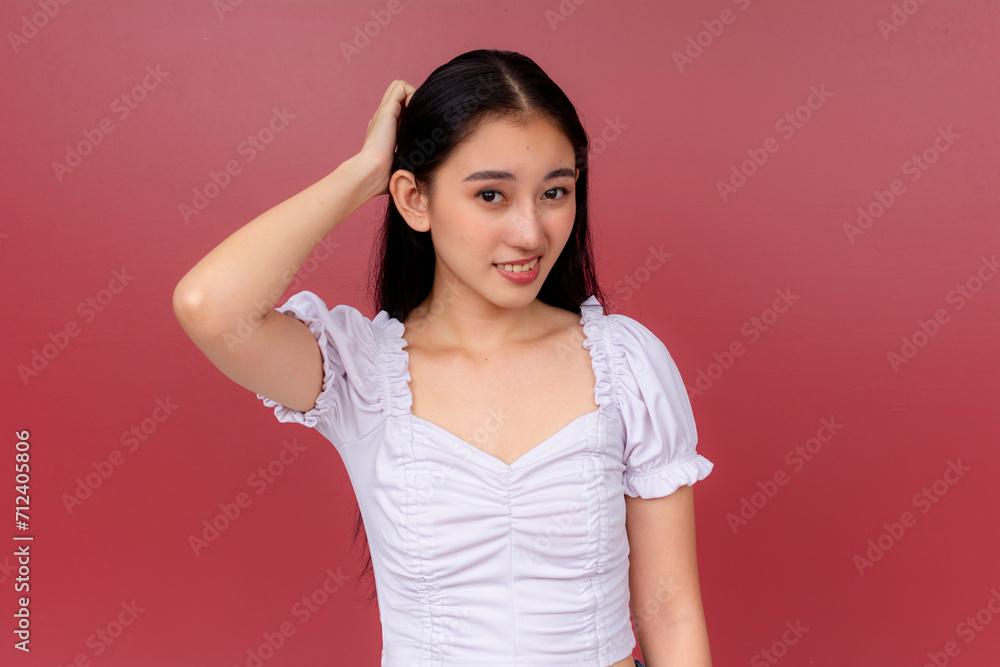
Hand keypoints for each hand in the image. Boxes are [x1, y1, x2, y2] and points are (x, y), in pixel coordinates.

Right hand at [356, 79, 415, 197]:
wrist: (370, 173)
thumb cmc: (384, 178)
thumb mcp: (400, 167)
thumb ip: (408, 164)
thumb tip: (422, 177)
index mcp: (384, 131)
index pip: (400, 110)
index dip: (412, 113)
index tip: (420, 127)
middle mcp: (382, 119)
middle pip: (397, 94)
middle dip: (413, 101)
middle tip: (419, 118)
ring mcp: (383, 113)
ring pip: (398, 86)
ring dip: (412, 94)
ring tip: (416, 113)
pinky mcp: (387, 111)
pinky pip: (401, 87)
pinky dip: (412, 93)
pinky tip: (415, 110)